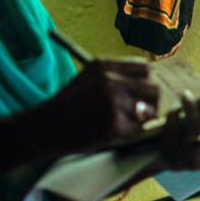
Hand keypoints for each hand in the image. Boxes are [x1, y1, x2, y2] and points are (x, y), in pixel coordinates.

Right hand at [38, 58, 159, 152]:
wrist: (45, 126)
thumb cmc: (69, 105)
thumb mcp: (89, 78)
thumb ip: (116, 77)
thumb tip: (150, 84)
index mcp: (105, 65)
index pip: (145, 69)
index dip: (146, 83)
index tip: (141, 94)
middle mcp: (111, 80)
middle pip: (154, 90)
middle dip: (151, 103)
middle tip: (140, 113)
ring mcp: (113, 102)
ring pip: (149, 113)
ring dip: (140, 121)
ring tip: (119, 123)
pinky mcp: (114, 125)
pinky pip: (138, 131)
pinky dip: (129, 135)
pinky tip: (111, 133)